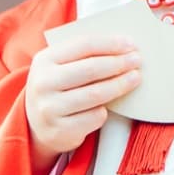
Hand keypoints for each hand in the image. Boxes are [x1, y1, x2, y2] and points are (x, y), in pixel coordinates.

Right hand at [25, 34, 140, 174]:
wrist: (37, 125)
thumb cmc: (58, 88)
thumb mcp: (59, 66)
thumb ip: (83, 54)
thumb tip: (123, 46)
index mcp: (44, 60)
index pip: (83, 45)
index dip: (110, 44)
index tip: (131, 44)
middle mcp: (43, 83)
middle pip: (91, 69)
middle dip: (118, 63)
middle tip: (137, 61)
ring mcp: (49, 109)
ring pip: (95, 94)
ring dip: (120, 85)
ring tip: (135, 78)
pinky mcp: (60, 131)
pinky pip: (94, 117)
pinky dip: (105, 110)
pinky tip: (108, 106)